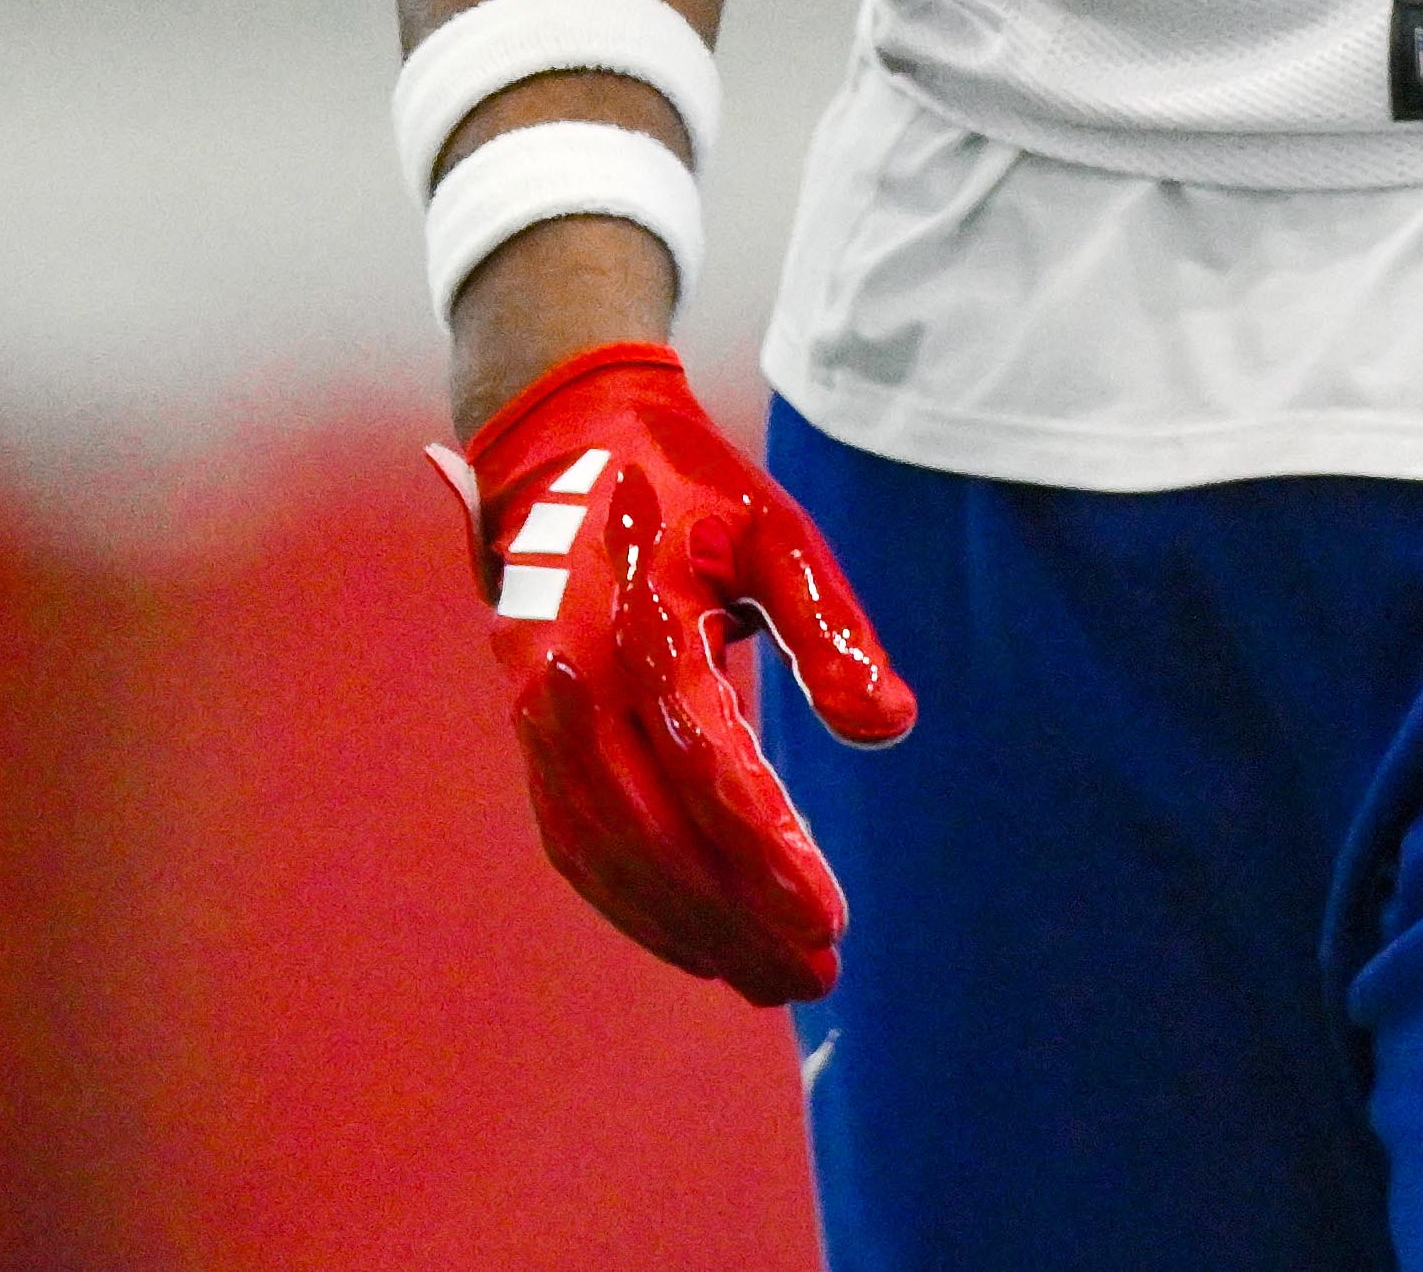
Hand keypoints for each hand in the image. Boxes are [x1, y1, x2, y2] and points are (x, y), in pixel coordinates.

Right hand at [428, 341, 911, 1003]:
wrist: (568, 444)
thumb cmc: (694, 487)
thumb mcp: (776, 529)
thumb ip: (829, 627)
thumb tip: (890, 728)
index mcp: (639, 624)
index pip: (704, 764)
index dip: (765, 850)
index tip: (829, 918)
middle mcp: (573, 680)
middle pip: (650, 831)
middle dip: (732, 916)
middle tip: (815, 975)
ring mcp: (540, 713)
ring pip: (605, 850)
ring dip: (684, 926)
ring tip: (770, 980)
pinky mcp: (532, 734)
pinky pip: (575, 839)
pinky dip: (632, 903)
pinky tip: (696, 942)